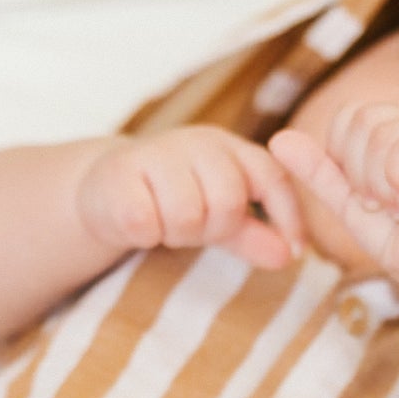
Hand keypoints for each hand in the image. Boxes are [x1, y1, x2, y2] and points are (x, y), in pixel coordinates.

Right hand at [77, 126, 303, 270]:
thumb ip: (255, 233)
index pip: (272, 178)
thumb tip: (289, 255)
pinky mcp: (118, 175)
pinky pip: (147, 224)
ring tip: (162, 222)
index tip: (296, 251)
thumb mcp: (218, 215)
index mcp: (228, 148)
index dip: (288, 215)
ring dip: (175, 233)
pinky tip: (137, 222)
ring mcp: (155, 153)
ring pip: (186, 216)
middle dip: (211, 229)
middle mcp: (196, 142)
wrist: (103, 188)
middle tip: (190, 227)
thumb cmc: (170, 200)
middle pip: (227, 204)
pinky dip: (144, 234)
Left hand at [268, 105, 398, 288]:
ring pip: (381, 134)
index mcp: (394, 127)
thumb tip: (277, 139)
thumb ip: (317, 169)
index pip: (347, 116)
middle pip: (361, 119)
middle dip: (361, 174)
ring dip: (380, 185)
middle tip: (385, 204)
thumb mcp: (346, 202)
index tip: (369, 195)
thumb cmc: (397, 237)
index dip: (346, 159)